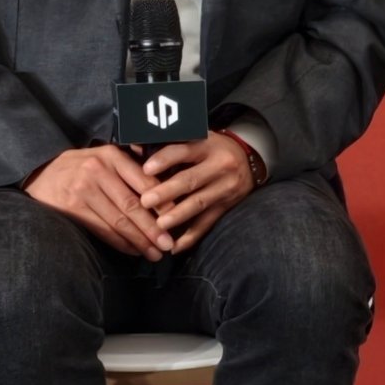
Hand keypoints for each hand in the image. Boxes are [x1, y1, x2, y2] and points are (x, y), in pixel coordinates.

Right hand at [24, 146, 173, 261]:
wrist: (39, 175)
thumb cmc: (80, 167)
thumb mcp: (103, 155)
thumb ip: (129, 163)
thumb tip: (165, 177)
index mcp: (111, 156)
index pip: (143, 181)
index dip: (162, 203)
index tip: (177, 218)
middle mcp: (98, 170)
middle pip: (132, 205)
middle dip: (153, 228)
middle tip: (169, 245)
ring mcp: (83, 190)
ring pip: (119, 221)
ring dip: (139, 241)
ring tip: (155, 253)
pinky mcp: (72, 208)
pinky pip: (103, 230)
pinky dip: (120, 243)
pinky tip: (133, 251)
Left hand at [138, 132, 259, 253]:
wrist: (250, 160)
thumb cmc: (213, 148)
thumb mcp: (197, 138)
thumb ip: (169, 144)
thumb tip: (134, 148)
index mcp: (207, 146)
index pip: (184, 151)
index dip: (165, 160)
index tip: (146, 169)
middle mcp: (219, 166)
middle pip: (190, 180)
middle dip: (167, 192)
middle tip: (145, 201)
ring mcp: (225, 188)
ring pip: (199, 203)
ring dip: (178, 216)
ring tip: (159, 225)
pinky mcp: (227, 207)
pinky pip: (208, 223)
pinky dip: (191, 236)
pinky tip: (175, 246)